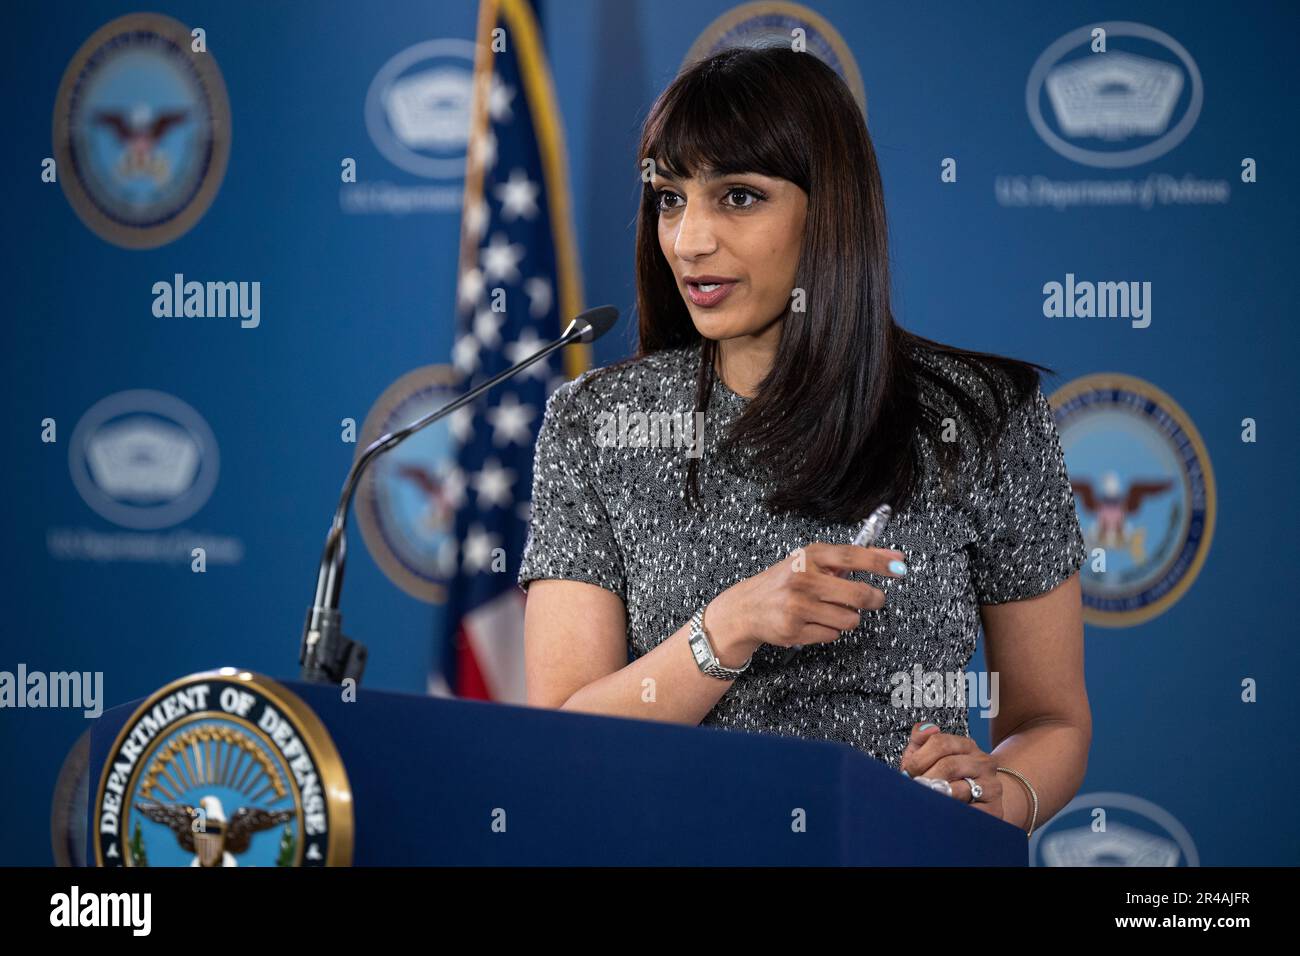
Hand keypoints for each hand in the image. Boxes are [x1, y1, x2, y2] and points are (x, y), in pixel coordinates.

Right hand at [706, 542, 907, 658]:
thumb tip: (894, 557)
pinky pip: (832, 635)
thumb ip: (849, 560)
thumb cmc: (785, 582)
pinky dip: (829, 630)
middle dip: (873, 600)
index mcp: (810, 556)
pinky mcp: (794, 629)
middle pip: (858, 595)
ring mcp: (797, 606)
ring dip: (847, 618)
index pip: (852, 556)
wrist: (746, 607)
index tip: (901, 566)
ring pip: (849, 620)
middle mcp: (803, 579)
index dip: (880, 561)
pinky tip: (812, 622)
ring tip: (829, 610)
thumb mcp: (812, 562)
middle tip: (875, 599)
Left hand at [900, 721, 1003, 819]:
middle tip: (915, 790)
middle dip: (926, 780)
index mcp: (966, 745)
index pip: (940, 742)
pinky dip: (952, 814)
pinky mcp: (994, 809)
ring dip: (937, 797)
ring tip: (927, 801)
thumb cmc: (949, 777)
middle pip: (948, 766)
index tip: (909, 772)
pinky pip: (970, 811)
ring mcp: (992, 785)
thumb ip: (921, 738)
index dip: (919, 759)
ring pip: (958, 790)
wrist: (982, 799)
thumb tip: (929, 728)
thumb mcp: (931, 755)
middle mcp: (983, 762)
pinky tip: (944, 812)